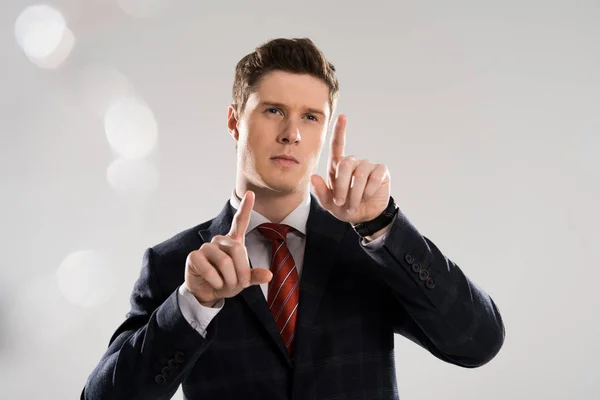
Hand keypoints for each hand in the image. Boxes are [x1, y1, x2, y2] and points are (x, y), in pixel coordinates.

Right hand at [184, 190, 272, 305]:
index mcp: (233, 242)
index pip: (240, 222)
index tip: (251, 193)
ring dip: (229, 279)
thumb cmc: (227, 282)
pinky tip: (214, 283)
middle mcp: (219, 241)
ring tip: (226, 284)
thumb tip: (268, 275)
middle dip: (241, 271)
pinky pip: (209, 269)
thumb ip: (255, 276)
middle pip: (236, 249)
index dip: (245, 208)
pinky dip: (215, 281)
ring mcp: (206, 247)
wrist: (208, 293)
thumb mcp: (243, 280)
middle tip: (240, 284)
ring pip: (224, 261)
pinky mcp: (194, 256)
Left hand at [311, 114, 390, 223]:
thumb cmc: (345, 207)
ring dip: (356, 193)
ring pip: (360, 173)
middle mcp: (353, 163)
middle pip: (346, 164)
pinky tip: (368, 196)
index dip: (339, 131)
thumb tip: (312, 176)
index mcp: (338, 167)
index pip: (337, 145)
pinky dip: (369, 190)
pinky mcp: (381, 172)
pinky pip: (375, 177)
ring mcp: (368, 166)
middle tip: (341, 203)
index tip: (342, 117)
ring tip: (354, 205)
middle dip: (342, 187)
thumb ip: (321, 192)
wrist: (365, 216)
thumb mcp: (330, 204)